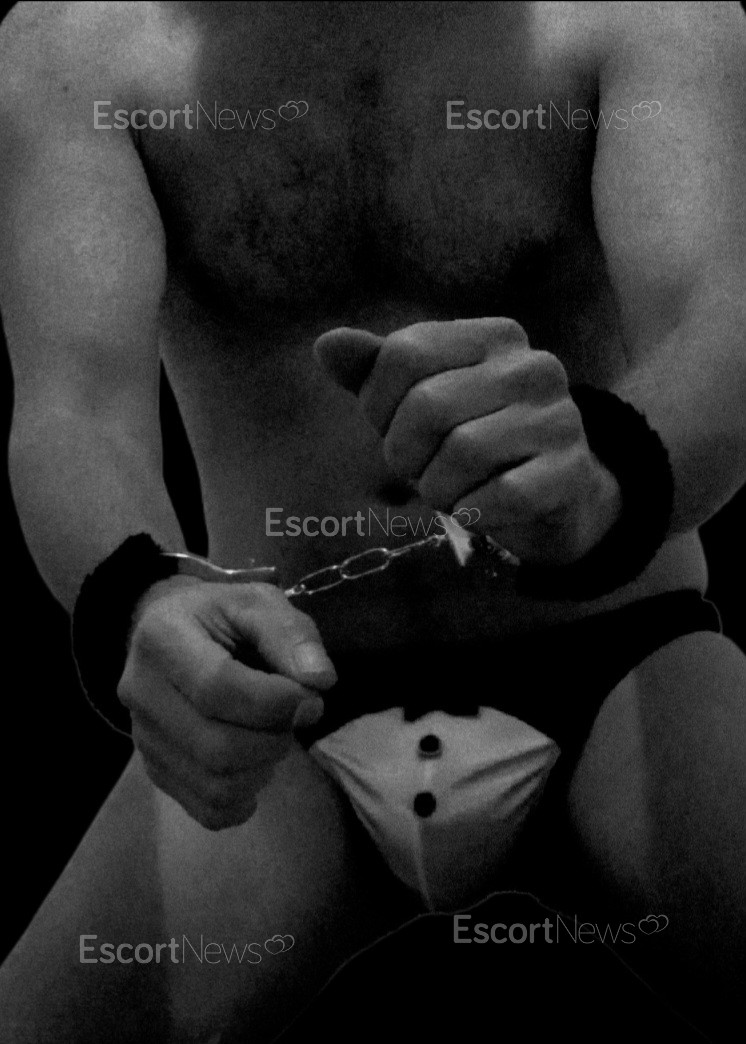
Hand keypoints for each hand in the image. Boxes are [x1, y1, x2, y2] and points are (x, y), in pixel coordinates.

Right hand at [118, 577, 336, 829]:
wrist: (172, 629)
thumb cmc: (221, 615)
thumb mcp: (259, 602)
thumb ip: (290, 634)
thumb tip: (318, 681)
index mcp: (161, 637)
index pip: (217, 687)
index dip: (275, 703)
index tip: (310, 698)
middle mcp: (139, 691)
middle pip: (216, 746)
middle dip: (274, 739)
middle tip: (294, 717)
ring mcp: (142, 736)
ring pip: (215, 784)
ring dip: (264, 768)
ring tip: (272, 735)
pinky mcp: (153, 769)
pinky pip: (207, 809)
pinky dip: (245, 797)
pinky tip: (255, 765)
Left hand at [315, 317, 621, 565]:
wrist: (551, 496)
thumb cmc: (471, 441)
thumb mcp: (416, 402)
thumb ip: (373, 371)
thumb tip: (326, 345)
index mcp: (492, 336)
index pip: (403, 353)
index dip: (378, 403)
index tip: (392, 428)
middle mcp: (533, 366)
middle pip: (428, 405)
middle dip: (405, 453)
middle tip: (419, 471)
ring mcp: (559, 417)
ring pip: (463, 452)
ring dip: (438, 489)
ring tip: (449, 491)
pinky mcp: (571, 470)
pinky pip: (503, 495)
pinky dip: (473, 513)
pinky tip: (476, 511)